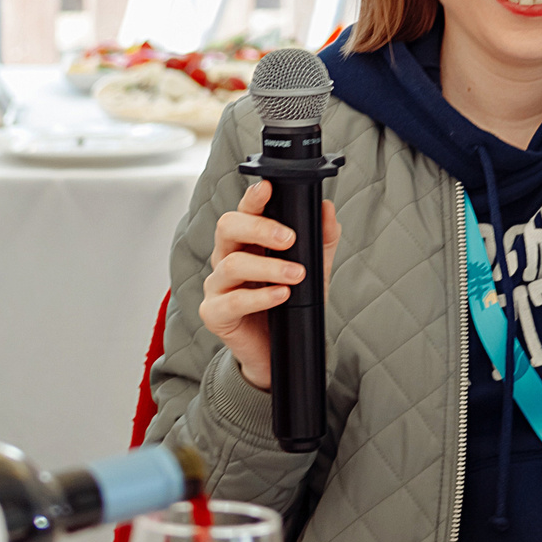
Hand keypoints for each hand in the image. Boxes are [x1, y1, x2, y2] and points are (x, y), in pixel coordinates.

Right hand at [199, 179, 340, 392]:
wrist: (279, 352)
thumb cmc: (290, 305)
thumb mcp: (314, 269)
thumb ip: (321, 240)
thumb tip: (326, 210)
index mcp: (245, 241)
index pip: (244, 210)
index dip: (252, 197)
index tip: (268, 188)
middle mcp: (226, 257)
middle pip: (227, 227)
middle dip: (259, 228)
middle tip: (290, 239)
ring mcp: (217, 285)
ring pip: (232, 264)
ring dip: (268, 267)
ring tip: (297, 275)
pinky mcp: (214, 313)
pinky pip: (232, 301)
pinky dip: (260, 297)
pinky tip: (281, 295)